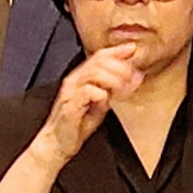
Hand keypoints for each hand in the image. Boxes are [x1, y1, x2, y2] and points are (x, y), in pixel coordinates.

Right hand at [36, 44, 142, 163]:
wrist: (58, 142)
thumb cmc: (78, 122)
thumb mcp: (102, 101)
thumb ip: (114, 87)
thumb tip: (134, 75)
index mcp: (81, 77)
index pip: (99, 55)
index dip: (117, 51)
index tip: (133, 50)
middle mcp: (74, 81)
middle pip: (98, 61)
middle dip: (120, 67)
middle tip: (132, 77)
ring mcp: (71, 92)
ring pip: (93, 73)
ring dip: (113, 80)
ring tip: (122, 90)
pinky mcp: (70, 106)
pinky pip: (87, 92)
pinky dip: (101, 94)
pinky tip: (106, 100)